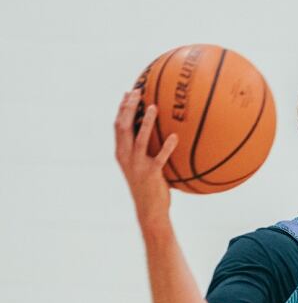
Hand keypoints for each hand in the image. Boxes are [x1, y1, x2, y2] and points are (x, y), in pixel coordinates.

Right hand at [114, 88, 177, 222]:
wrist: (149, 211)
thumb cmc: (148, 188)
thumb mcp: (140, 167)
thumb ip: (142, 151)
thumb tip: (154, 134)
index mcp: (121, 153)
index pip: (117, 126)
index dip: (122, 108)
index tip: (128, 93)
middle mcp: (126, 157)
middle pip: (123, 126)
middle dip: (129, 107)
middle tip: (137, 92)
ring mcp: (137, 165)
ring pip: (139, 138)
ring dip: (146, 121)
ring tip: (154, 107)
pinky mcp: (151, 174)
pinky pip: (160, 157)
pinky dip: (167, 147)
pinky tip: (175, 137)